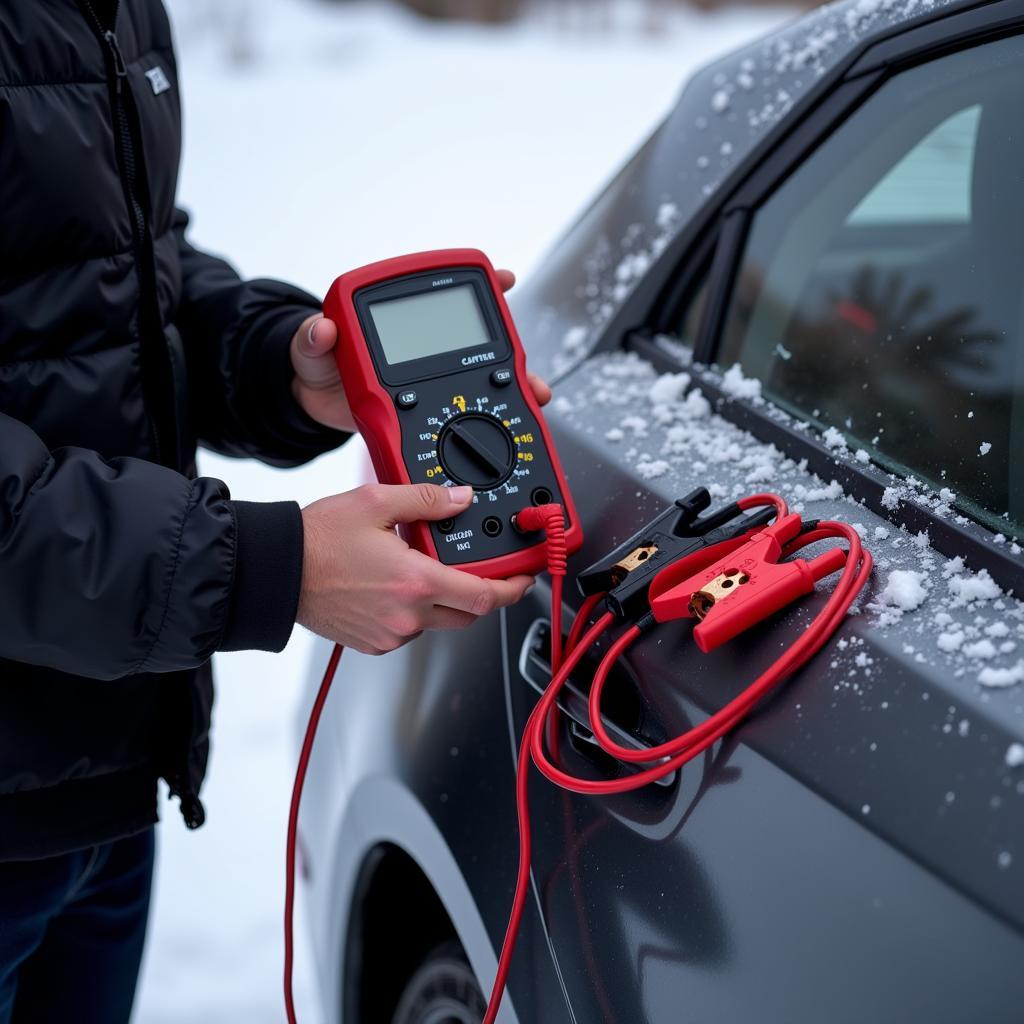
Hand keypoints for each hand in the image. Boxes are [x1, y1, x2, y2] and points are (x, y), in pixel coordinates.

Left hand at [290, 269, 552, 431]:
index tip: (504, 280)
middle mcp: (425, 345)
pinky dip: (494, 417)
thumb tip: (323, 328)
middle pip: (478, 338)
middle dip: (510, 345)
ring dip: (515, 384)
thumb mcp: (310, 350)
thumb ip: (313, 339)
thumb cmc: (317, 366)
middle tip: (525, 353)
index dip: (480, 285)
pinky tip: (515, 420)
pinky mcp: (435, 408)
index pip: (442, 294)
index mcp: (397, 320)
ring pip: (483, 377)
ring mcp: (434, 376)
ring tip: (534, 392)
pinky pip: (468, 412)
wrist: (316, 407)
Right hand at [296, 483, 534, 654]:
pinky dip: (412, 613)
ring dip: (442, 602)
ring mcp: (390, 634)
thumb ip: (426, 500)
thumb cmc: (317, 540)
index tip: (523, 578)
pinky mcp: (373, 643)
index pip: (484, 596)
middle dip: (481, 595)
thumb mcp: (375, 503)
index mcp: (415, 581)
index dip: (512, 589)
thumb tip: (460, 499)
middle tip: (481, 574)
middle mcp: (407, 615)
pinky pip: (408, 632)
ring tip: (419, 570)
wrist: (275, 571)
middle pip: (468, 615)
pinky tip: (393, 588)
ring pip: (437, 623)